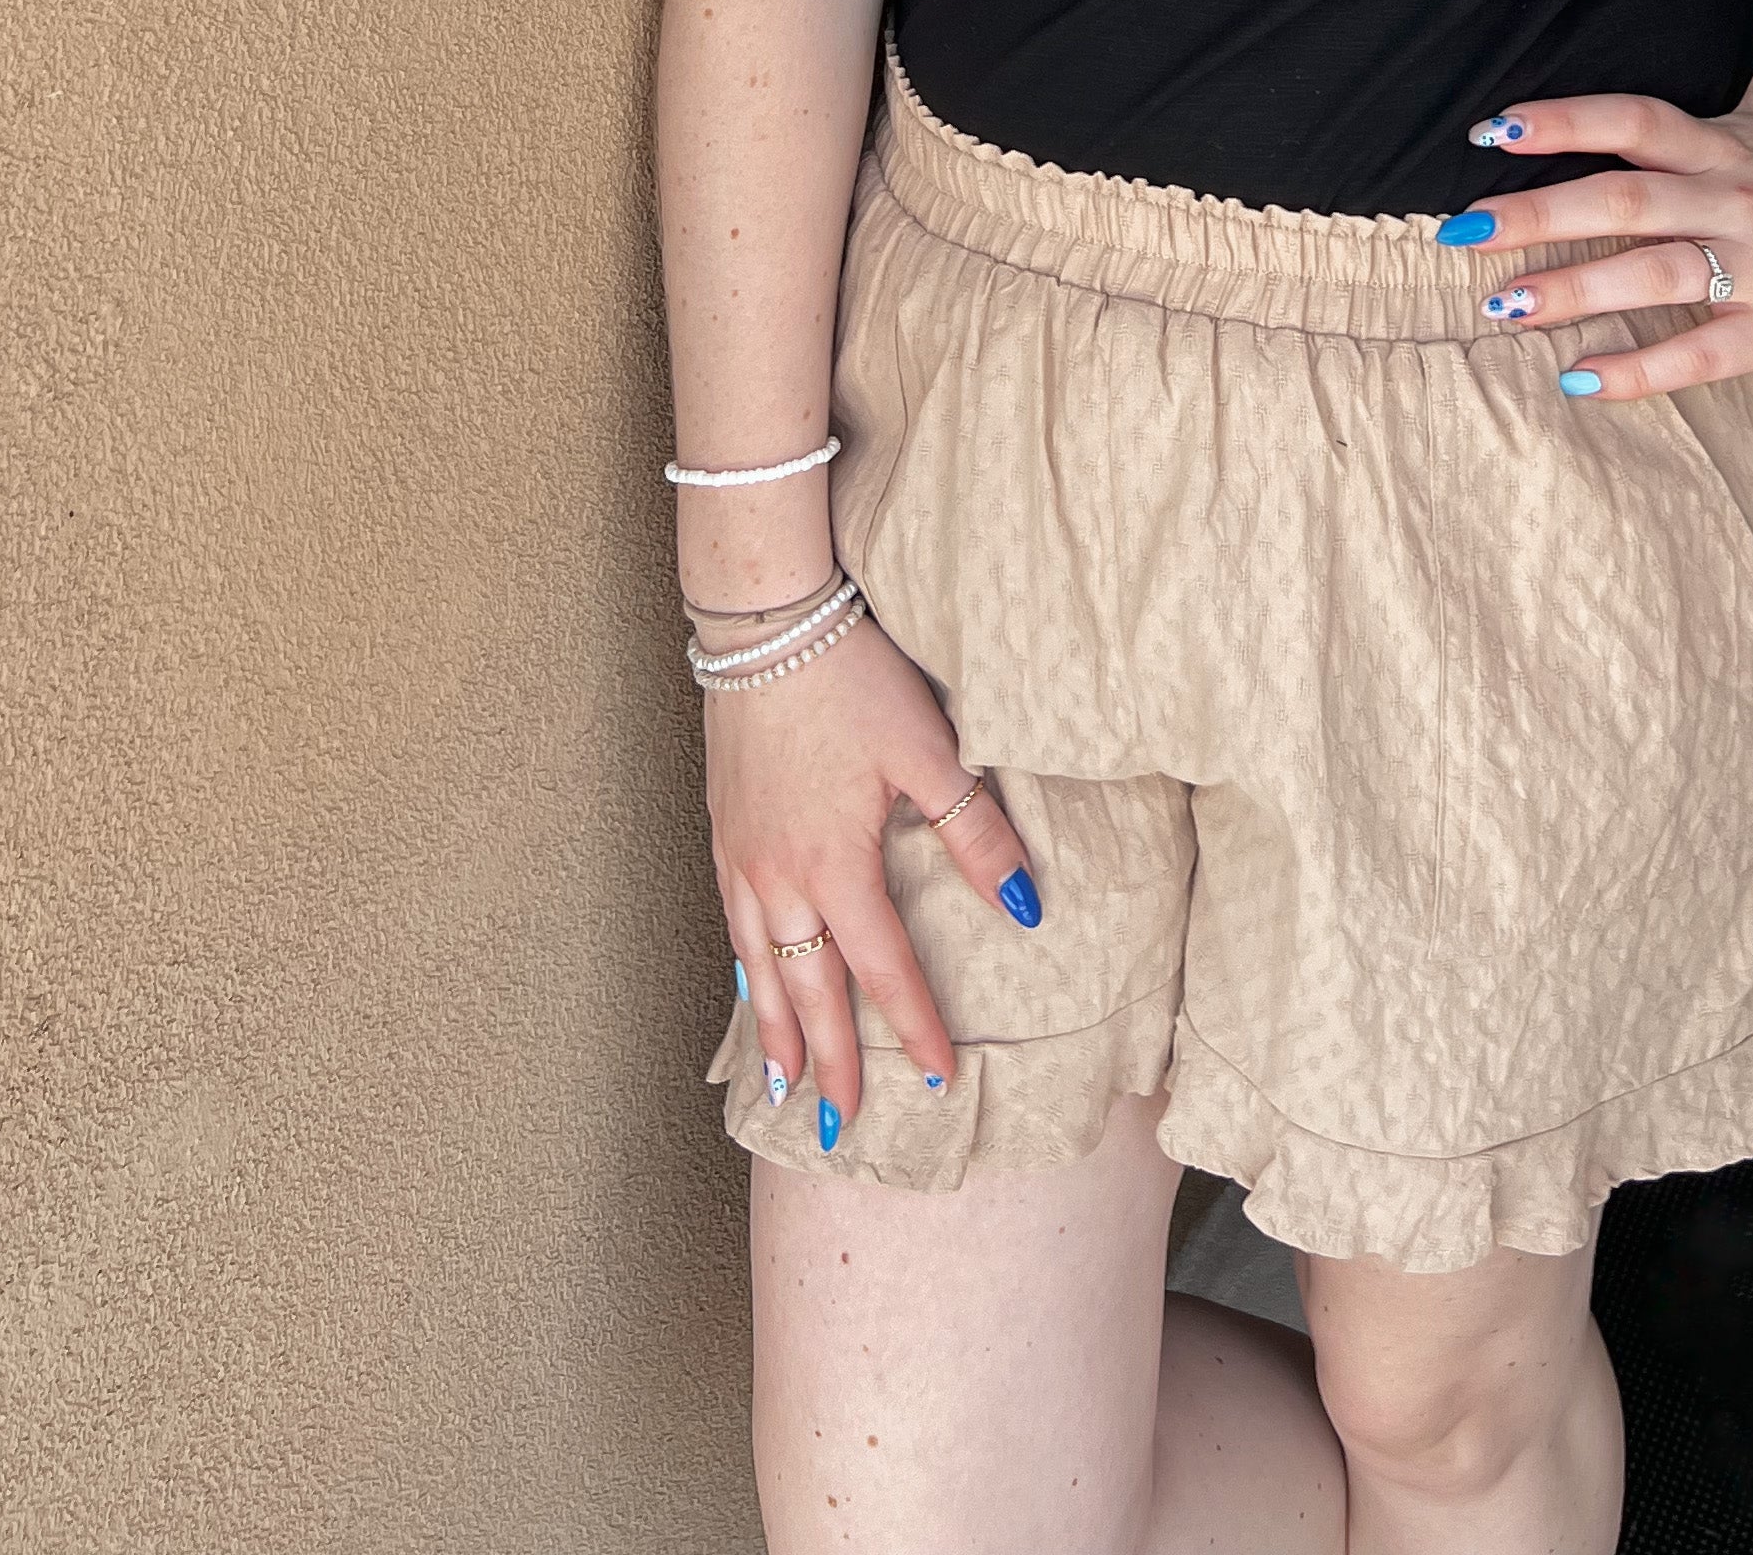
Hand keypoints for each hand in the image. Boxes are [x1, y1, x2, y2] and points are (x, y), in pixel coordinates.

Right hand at [708, 607, 1038, 1134]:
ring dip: (775, 1033)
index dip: (914, 1028)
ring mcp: (742, 857)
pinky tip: (750, 987)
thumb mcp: (928, 748)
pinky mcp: (724, 830)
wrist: (765, 623)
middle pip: (808, 991)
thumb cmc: (851, 679)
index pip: (884, 969)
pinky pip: (733, 926)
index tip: (940, 1081)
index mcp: (836, 864)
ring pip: (759, 968)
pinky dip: (744, 973)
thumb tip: (1028, 908)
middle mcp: (780, 877)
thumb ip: (976, 832)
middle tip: (839, 1129)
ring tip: (782, 1089)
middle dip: (829, 1063)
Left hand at [1459, 78, 1752, 399]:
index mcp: (1725, 145)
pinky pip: (1701, 353)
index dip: (1564, 120)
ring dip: (1575, 292)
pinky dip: (1639, 369)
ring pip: (1655, 275)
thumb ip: (1703, 87)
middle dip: (1538, 215)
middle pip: (1628, 199)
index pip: (1636, 119)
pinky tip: (1580, 378)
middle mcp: (1737, 198)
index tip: (1491, 129)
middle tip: (1462, 230)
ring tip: (1504, 307)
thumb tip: (1633, 33)